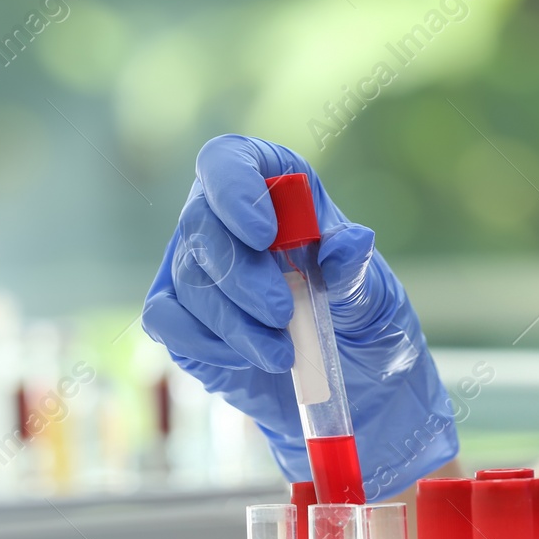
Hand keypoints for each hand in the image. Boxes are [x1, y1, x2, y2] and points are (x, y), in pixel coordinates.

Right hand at [142, 135, 455, 497]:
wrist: (345, 376)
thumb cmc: (358, 317)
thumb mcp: (372, 294)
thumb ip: (355, 269)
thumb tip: (350, 243)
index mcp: (272, 184)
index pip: (226, 161)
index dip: (236, 191)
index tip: (265, 235)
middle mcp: (222, 216)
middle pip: (201, 225)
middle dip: (240, 275)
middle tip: (282, 313)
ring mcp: (194, 265)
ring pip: (189, 280)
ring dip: (234, 322)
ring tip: (282, 353)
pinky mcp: (179, 314)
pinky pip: (166, 319)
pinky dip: (204, 342)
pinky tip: (245, 359)